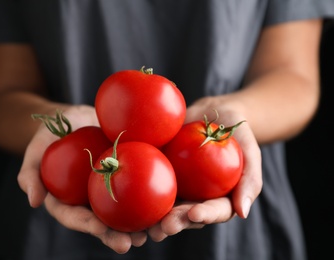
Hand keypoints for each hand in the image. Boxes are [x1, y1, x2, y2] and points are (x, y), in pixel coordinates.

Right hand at [17, 105, 145, 253]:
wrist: (76, 119)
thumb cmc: (52, 134)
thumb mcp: (37, 148)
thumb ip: (30, 172)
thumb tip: (33, 201)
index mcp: (68, 200)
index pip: (76, 217)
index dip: (88, 225)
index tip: (101, 230)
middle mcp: (90, 200)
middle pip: (103, 221)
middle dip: (115, 235)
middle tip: (130, 243)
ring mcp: (109, 189)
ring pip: (124, 211)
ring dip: (139, 224)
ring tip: (153, 232)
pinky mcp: (126, 176)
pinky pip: (139, 187)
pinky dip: (152, 198)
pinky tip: (166, 204)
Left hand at [147, 97, 262, 241]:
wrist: (213, 113)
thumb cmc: (237, 134)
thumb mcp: (250, 151)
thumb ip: (250, 180)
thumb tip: (243, 213)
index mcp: (218, 199)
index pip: (213, 212)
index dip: (204, 216)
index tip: (194, 214)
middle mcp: (196, 198)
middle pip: (186, 216)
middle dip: (175, 223)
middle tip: (165, 226)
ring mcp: (177, 188)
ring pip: (165, 207)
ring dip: (155, 218)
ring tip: (146, 224)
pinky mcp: (160, 174)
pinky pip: (149, 183)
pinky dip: (139, 192)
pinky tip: (128, 195)